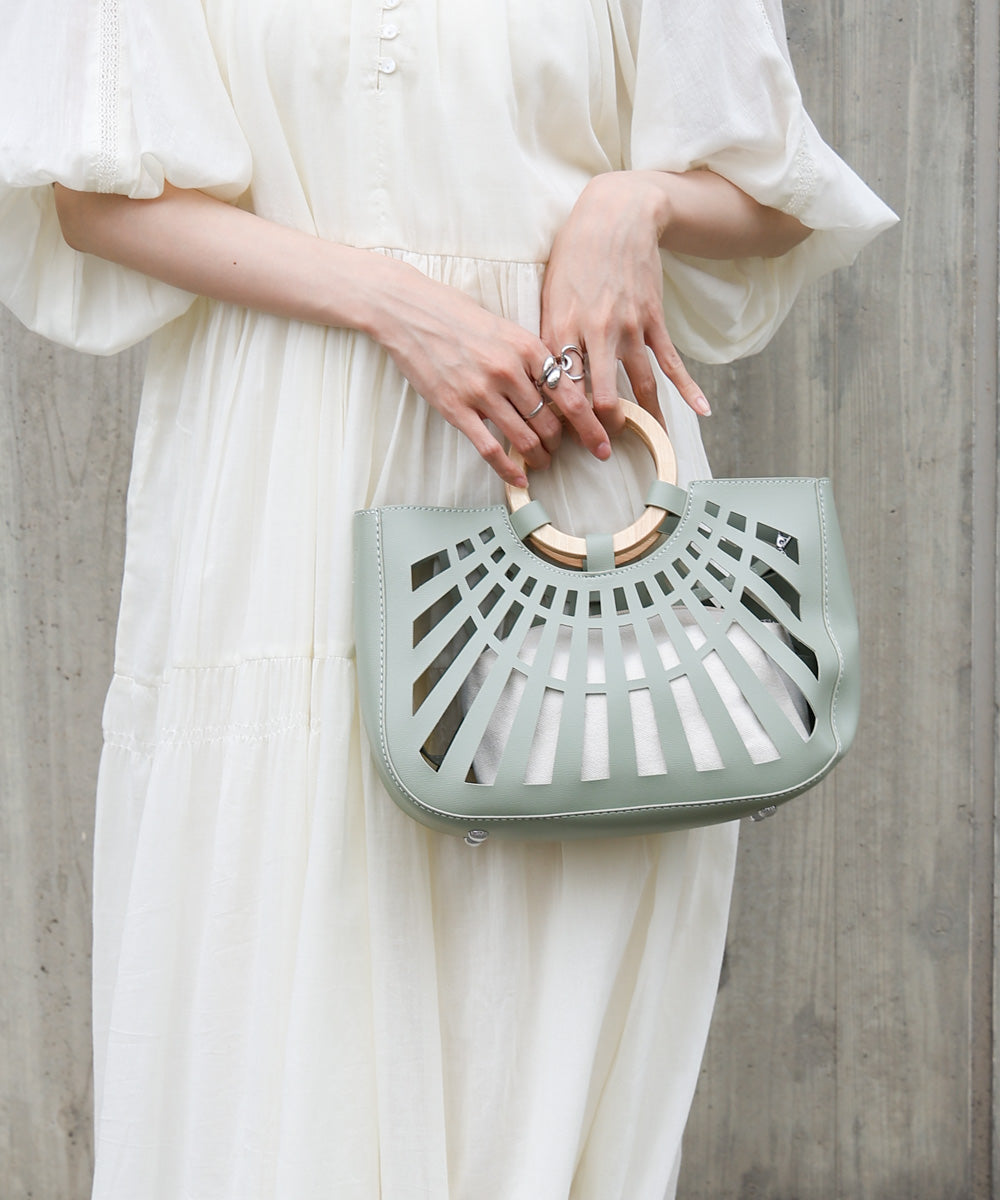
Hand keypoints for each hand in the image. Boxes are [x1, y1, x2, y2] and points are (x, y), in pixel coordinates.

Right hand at [373, 262, 611, 485]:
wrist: (411, 312)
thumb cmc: (459, 318)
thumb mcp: (507, 330)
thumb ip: (532, 359)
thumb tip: (558, 388)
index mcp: (528, 348)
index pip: (571, 395)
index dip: (591, 425)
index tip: (602, 442)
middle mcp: (509, 371)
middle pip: (550, 422)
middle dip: (561, 443)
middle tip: (560, 450)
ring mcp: (482, 392)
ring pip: (524, 439)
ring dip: (538, 457)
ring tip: (540, 462)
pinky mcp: (456, 409)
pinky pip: (490, 449)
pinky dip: (508, 470)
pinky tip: (518, 479)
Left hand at [540, 171, 711, 432]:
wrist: (616, 215)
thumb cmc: (573, 255)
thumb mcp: (549, 294)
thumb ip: (548, 338)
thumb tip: (543, 379)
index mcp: (561, 327)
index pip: (561, 387)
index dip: (563, 420)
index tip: (562, 443)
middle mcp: (595, 332)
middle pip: (601, 396)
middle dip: (603, 430)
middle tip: (603, 452)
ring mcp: (628, 326)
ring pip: (639, 385)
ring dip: (645, 418)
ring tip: (648, 442)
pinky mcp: (653, 319)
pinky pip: (671, 361)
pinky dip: (687, 388)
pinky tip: (701, 411)